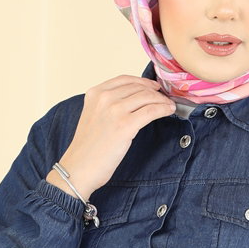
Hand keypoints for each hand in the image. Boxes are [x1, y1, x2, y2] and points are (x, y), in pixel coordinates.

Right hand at [47, 75, 175, 200]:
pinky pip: (151, 111)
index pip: (125, 79)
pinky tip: (168, 111)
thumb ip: (108, 105)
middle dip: (155, 92)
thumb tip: (134, 101)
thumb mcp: (93, 117)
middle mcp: (104, 98)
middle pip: (138, 87)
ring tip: (169, 106)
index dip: (143, 82)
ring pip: (147, 97)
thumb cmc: (87, 149)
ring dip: (162, 100)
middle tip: (164, 99)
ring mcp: (115, 110)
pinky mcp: (125, 125)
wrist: (79, 168)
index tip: (153, 87)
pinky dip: (163, 109)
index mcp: (95, 93)